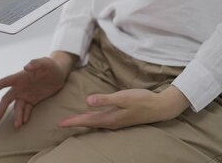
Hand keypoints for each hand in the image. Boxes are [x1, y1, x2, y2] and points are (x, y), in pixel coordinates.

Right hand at [0, 52, 77, 127]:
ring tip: (18, 125)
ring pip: (18, 107)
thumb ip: (36, 63)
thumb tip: (26, 67)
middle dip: (1, 109)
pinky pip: (27, 109)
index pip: (4, 82)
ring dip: (17, 116)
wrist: (60, 73)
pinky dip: (25, 115)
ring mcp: (26, 94)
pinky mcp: (34, 100)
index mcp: (20, 77)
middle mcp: (20, 87)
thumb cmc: (51, 65)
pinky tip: (24, 122)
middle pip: (7, 99)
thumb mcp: (45, 62)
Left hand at [58, 85, 190, 129]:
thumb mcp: (123, 97)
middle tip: (61, 123)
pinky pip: (102, 120)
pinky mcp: (121, 117)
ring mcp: (117, 121)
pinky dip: (93, 119)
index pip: (87, 121)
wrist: (160, 107)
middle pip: (89, 123)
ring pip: (95, 123)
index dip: (73, 121)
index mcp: (110, 118)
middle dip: (76, 123)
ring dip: (83, 122)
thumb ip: (105, 99)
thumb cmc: (142, 100)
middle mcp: (112, 122)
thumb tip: (87, 101)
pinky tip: (91, 116)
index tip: (60, 123)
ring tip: (73, 121)